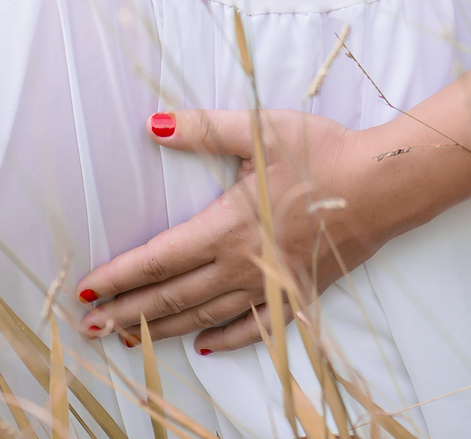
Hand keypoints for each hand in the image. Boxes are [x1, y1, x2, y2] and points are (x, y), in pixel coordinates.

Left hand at [75, 109, 390, 352]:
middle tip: (90, 328)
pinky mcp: (298, 293)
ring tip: (127, 340)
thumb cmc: (321, 153)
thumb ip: (203, 128)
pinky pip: (254, 328)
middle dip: (128, 313)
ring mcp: (271, 285)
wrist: (382, 186)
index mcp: (228, 227)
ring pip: (205, 316)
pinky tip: (206, 346)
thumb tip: (154, 123)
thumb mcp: (259, 129)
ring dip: (163, 330)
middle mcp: (243, 264)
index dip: (120, 276)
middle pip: (173, 297)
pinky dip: (225, 340)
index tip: (88, 291)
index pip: (159, 259)